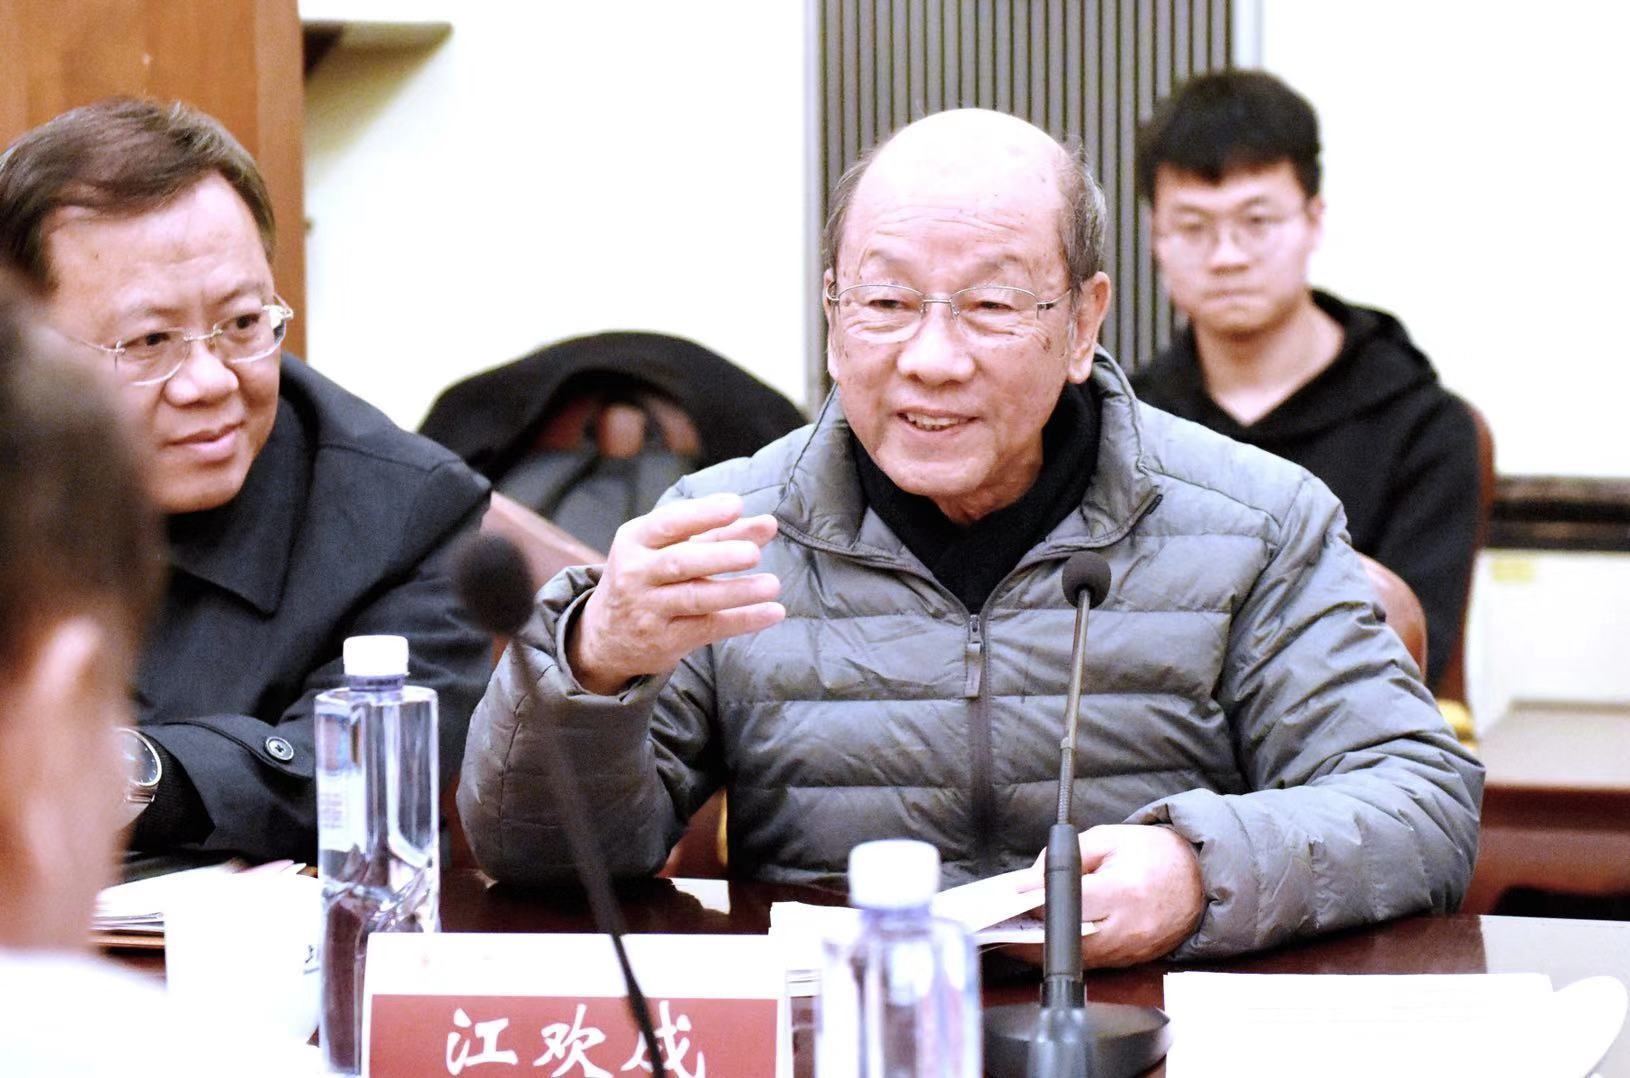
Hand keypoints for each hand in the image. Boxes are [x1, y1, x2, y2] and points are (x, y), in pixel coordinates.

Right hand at [568, 492, 783, 693]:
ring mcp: (648, 609)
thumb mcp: (672, 549)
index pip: (668, 523)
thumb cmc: (650, 577)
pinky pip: (708, 628)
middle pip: (680, 563)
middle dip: (719, 556)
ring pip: (695, 598)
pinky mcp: (665, 641)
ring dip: (736, 591)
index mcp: (635, 540)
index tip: (736, 505)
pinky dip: (742, 620)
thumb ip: (720, 534)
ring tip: (772, 585)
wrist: (607, 636)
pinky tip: (772, 612)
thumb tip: (768, 524)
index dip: (702, 513)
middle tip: (753, 553)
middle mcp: (636, 573)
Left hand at [1020, 824, 1204, 967]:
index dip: (1035, 897)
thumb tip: (1032, 878)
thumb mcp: (1110, 838)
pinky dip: (1068, 951)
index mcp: (1123, 892)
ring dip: (1044, 947)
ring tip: (1016, 931)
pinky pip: (1092, 961)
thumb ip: (1068, 854)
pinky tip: (1046, 939)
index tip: (1012, 894)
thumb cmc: (1157, 854)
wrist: (1200, 878)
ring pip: (1076, 957)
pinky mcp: (1133, 961)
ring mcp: (1132, 950)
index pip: (1068, 900)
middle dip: (1031, 932)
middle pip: (1066, 938)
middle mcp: (1128, 928)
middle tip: (1004, 921)